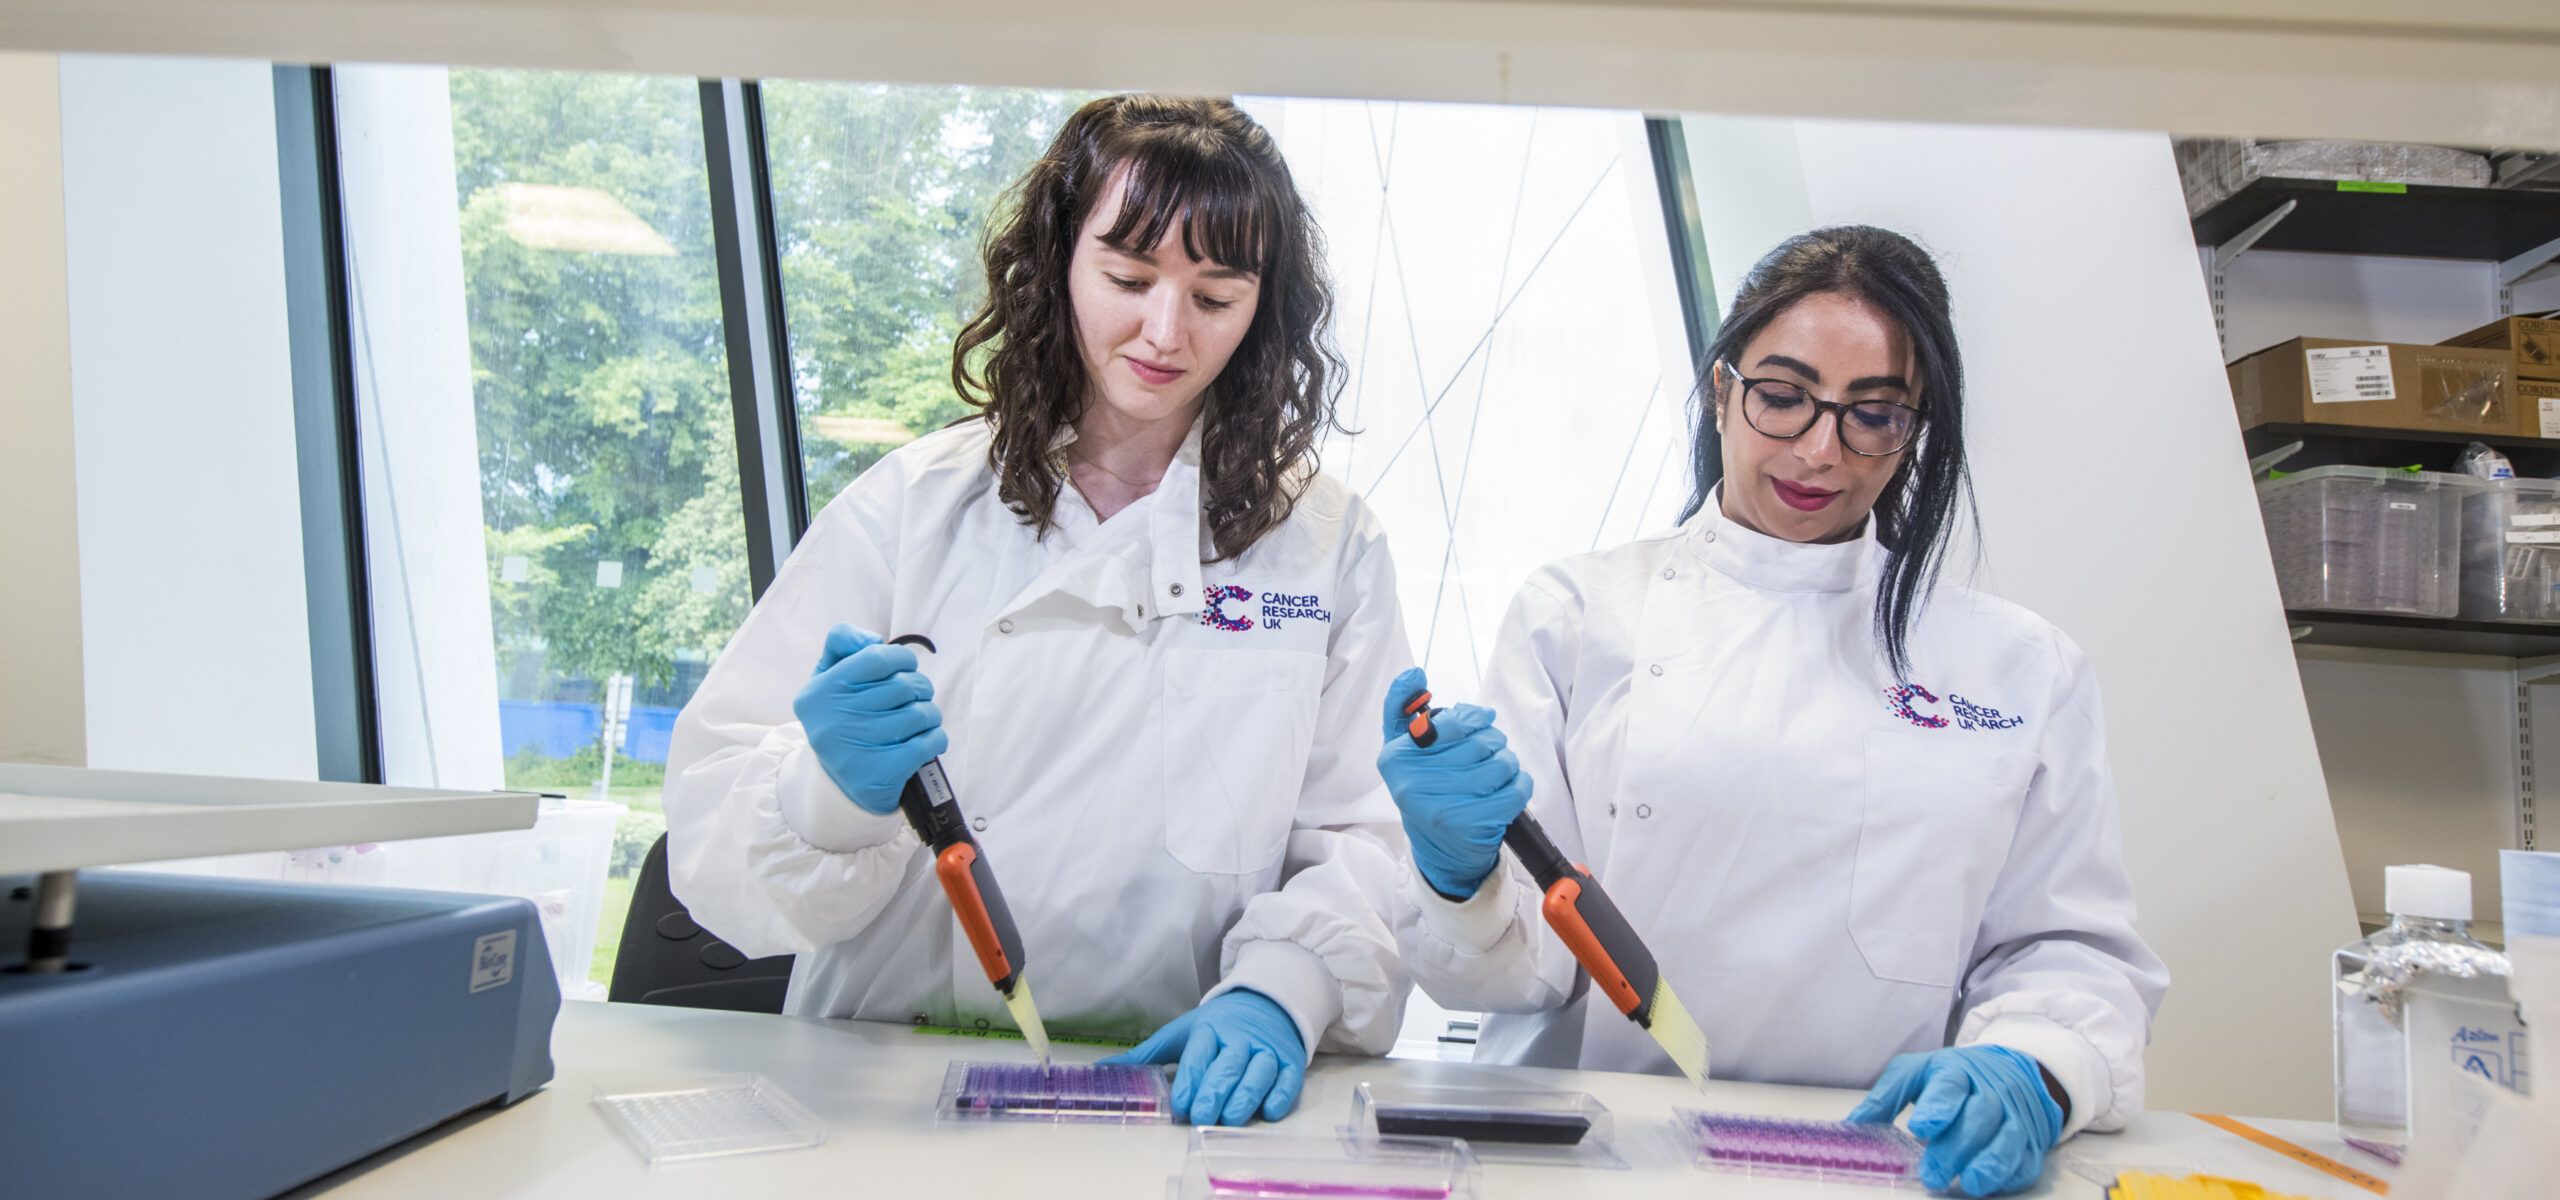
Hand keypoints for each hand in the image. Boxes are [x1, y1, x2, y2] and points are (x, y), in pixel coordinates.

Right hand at [790, 624, 947, 814]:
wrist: (838, 785)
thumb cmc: (841, 721)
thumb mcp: (827, 679)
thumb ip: (842, 644)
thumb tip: (872, 639)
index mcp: (821, 692)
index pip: (876, 657)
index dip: (901, 658)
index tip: (906, 667)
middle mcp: (834, 720)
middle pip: (903, 686)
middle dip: (919, 687)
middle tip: (916, 696)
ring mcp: (856, 749)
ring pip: (920, 714)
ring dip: (929, 714)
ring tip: (920, 719)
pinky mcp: (880, 773)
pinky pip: (927, 743)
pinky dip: (935, 738)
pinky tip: (925, 740)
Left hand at [1099, 990, 1305, 1125]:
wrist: (1267, 1002)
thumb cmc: (1219, 1024)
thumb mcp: (1183, 1032)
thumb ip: (1147, 1055)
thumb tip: (1102, 1070)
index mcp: (1209, 1029)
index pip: (1199, 1055)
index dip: (1190, 1080)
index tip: (1181, 1105)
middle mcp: (1240, 1039)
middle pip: (1228, 1066)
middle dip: (1215, 1091)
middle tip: (1202, 1117)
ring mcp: (1267, 1050)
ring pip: (1259, 1072)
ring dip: (1246, 1096)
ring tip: (1231, 1118)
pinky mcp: (1290, 1061)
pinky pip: (1288, 1079)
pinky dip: (1280, 1094)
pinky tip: (1268, 1110)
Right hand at [1376, 666, 1531, 900]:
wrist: (1438, 849)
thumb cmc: (1424, 788)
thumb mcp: (1403, 748)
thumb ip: (1402, 707)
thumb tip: (1413, 673)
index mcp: (1395, 758)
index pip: (1448, 722)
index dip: (1474, 717)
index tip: (1482, 719)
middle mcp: (1412, 783)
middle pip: (1480, 742)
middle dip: (1493, 741)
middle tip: (1491, 749)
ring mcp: (1442, 807)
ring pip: (1501, 763)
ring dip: (1508, 762)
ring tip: (1498, 770)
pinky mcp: (1471, 825)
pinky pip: (1515, 789)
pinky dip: (1520, 783)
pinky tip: (1510, 787)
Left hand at [1847, 1045, 2064, 1196]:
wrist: (2013, 1070)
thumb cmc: (1955, 1077)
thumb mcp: (1917, 1072)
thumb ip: (1887, 1096)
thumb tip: (1853, 1125)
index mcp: (1957, 1072)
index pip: (1949, 1086)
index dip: (1937, 1106)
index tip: (1920, 1126)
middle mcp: (1990, 1093)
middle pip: (1979, 1116)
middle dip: (1957, 1146)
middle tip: (1932, 1173)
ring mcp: (2014, 1118)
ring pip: (2008, 1139)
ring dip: (1990, 1163)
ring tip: (1971, 1184)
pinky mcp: (2028, 1144)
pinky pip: (2024, 1161)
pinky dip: (2010, 1175)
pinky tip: (1990, 1185)